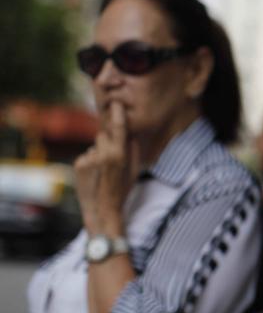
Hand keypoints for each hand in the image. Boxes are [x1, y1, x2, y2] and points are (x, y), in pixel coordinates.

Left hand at [74, 101, 133, 234]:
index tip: (116, 102)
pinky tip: (94, 175)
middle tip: (112, 157)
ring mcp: (88, 159)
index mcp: (119, 154)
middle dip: (108, 140)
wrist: (102, 209)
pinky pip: (86, 155)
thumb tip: (131, 134)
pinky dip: (90, 162)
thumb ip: (133, 150)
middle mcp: (103, 154)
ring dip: (98, 153)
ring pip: (94, 146)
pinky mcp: (78, 164)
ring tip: (102, 171)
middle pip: (103, 135)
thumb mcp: (134, 170)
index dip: (117, 113)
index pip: (118, 127)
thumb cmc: (122, 190)